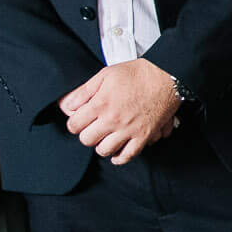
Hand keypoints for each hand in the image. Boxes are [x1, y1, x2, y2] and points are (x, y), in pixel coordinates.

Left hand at [60, 59, 181, 163]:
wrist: (165, 76)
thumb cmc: (136, 73)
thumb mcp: (105, 75)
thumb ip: (83, 91)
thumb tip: (66, 105)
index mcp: (101, 104)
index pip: (74, 125)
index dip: (74, 122)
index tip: (79, 120)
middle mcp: (112, 120)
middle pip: (87, 140)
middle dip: (86, 134)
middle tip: (92, 128)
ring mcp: (128, 130)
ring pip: (104, 150)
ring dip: (101, 145)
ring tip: (104, 137)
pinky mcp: (143, 136)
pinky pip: (127, 156)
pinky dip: (119, 157)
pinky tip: (116, 152)